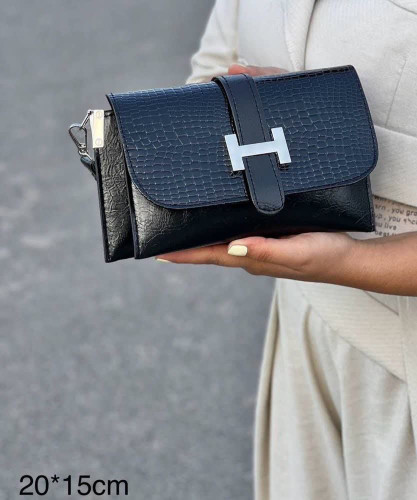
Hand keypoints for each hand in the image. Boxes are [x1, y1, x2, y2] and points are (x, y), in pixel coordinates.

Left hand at [156, 65, 416, 296]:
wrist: (348, 260)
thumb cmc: (325, 256)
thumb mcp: (296, 252)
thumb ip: (265, 251)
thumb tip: (232, 248)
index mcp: (252, 260)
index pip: (209, 256)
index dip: (184, 254)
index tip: (158, 253)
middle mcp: (250, 256)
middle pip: (210, 251)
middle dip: (186, 247)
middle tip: (163, 239)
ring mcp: (259, 251)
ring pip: (222, 244)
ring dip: (201, 240)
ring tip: (182, 230)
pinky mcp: (270, 242)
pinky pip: (239, 237)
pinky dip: (223, 232)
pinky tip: (221, 223)